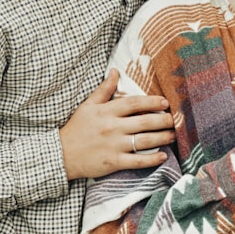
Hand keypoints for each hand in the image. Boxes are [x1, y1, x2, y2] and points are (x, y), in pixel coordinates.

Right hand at [59, 69, 175, 179]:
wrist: (61, 154)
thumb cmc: (76, 129)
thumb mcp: (87, 105)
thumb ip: (104, 89)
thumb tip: (115, 71)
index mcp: (107, 111)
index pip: (134, 103)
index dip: (152, 101)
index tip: (165, 103)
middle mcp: (113, 127)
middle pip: (145, 121)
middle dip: (163, 120)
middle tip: (173, 120)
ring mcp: (114, 145)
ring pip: (145, 140)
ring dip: (163, 138)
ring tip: (172, 135)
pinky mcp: (114, 162)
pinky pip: (138, 161)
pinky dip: (152, 159)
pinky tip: (163, 156)